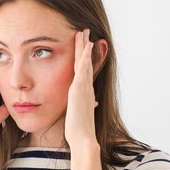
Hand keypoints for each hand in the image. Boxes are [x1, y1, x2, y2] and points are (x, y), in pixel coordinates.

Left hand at [65, 29, 98, 147]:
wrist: (83, 137)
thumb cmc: (79, 130)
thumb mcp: (78, 115)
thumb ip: (83, 107)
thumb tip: (92, 105)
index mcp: (84, 92)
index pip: (82, 71)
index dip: (83, 57)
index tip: (84, 46)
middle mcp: (85, 87)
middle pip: (84, 62)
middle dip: (84, 47)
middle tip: (84, 32)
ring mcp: (83, 87)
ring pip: (84, 62)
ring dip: (84, 46)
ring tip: (83, 32)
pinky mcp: (80, 89)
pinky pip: (83, 68)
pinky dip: (85, 56)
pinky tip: (86, 45)